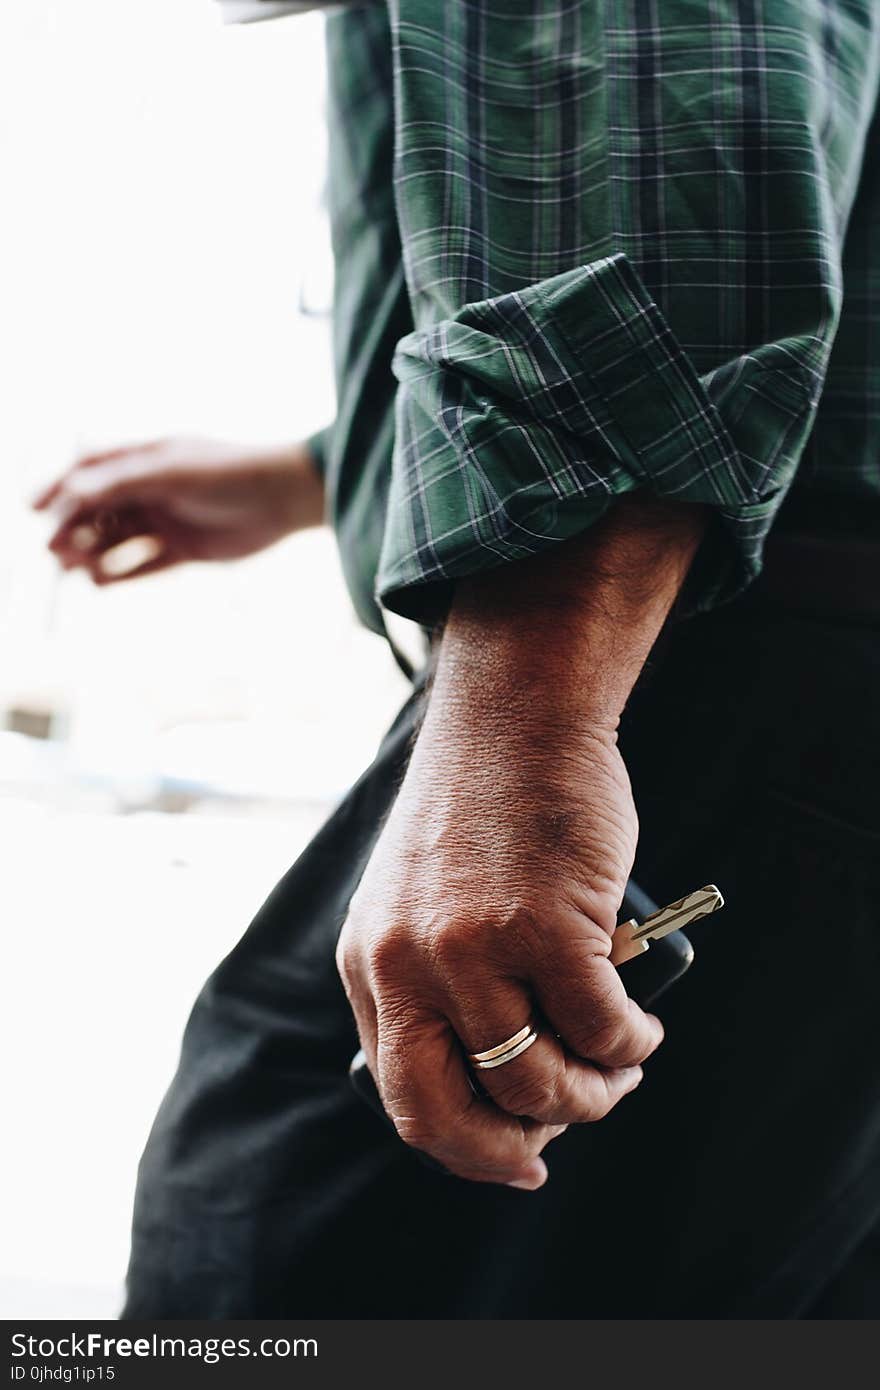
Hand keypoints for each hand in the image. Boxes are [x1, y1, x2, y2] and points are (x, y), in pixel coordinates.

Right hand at [32, 435, 324, 582]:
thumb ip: (119, 481)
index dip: (58, 488)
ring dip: (91, 552)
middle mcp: (152, 489)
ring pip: (117, 539)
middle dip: (71, 527)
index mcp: (145, 459)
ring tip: (71, 568)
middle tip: (51, 549)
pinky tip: (97, 583)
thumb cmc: (226, 472)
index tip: (31, 509)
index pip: (89, 471)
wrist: (283, 498)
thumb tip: (70, 490)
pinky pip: (144, 565)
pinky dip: (120, 574)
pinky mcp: (186, 550)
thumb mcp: (168, 472)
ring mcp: (168, 521)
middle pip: (98, 510)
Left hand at [338, 691, 661, 1187]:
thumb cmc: (482, 806)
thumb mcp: (416, 898)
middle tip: (563, 1133)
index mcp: (371, 962)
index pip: (405, 1096)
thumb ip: (433, 978)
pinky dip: (631, 1044)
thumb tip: (507, 1077)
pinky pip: (599, 1027)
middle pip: (449, 1115)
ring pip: (537, 1082)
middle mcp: (409, 964)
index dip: (464, 1146)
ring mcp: (475, 948)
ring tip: (621, 1066)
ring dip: (593, 1093)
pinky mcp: (548, 926)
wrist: (518, 715)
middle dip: (512, 1149)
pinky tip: (643, 1031)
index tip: (514, 1156)